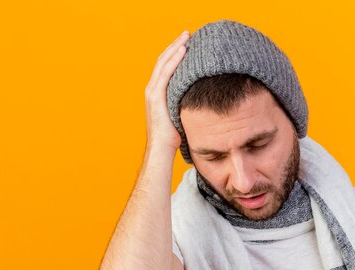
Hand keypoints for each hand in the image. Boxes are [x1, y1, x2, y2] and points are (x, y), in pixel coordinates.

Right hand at [144, 30, 189, 153]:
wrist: (162, 150)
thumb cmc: (173, 138)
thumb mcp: (180, 116)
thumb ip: (185, 105)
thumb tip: (202, 100)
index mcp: (157, 93)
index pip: (165, 67)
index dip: (175, 54)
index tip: (187, 44)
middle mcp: (152, 90)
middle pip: (163, 61)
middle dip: (175, 46)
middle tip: (188, 34)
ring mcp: (152, 93)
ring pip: (163, 63)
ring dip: (175, 48)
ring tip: (187, 37)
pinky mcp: (156, 97)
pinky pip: (166, 74)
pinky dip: (174, 61)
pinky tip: (183, 51)